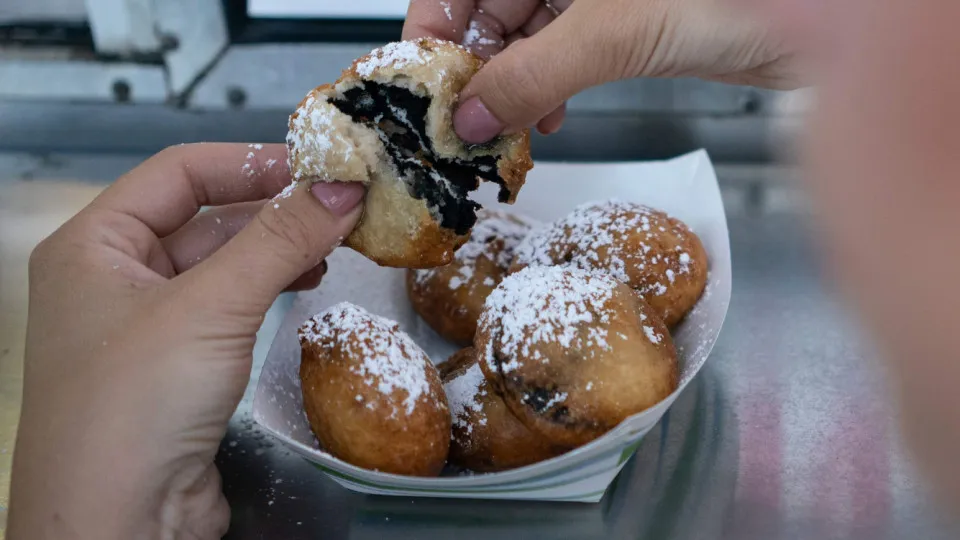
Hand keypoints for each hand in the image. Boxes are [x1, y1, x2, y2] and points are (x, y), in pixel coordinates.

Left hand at [8, 144, 363, 538]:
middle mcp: (112, 278)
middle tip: (341, 206)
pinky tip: (306, 287)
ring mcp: (144, 326)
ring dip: (276, 251)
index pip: (178, 173)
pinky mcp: (176, 368)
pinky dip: (269, 291)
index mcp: (93, 245)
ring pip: (220, 266)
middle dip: (273, 210)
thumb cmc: (138, 403)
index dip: (249, 162)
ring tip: (334, 247)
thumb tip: (345, 184)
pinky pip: (227, 309)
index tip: (318, 165)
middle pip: (203, 218)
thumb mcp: (212, 307)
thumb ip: (280, 240)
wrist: (117, 526)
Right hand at [404, 0, 801, 143]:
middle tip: (462, 125)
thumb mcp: (614, 29)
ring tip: (505, 131)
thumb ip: (533, 73)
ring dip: (514, 87)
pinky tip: (551, 118)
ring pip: (528, 37)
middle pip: (492, 9)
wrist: (818, 12)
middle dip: (476, 69)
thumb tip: (472, 114)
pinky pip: (567, 54)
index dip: (434, 29)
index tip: (421, 85)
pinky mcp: (626, 21)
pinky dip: (553, 88)